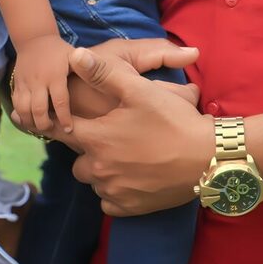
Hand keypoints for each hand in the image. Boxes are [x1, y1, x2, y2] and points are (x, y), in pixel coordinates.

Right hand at [8, 34, 76, 133]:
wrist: (34, 40)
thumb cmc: (60, 51)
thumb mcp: (73, 56)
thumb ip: (85, 69)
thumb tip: (105, 79)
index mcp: (55, 75)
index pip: (60, 101)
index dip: (64, 118)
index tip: (69, 129)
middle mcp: (39, 80)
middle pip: (38, 109)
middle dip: (45, 124)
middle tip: (53, 131)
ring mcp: (25, 82)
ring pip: (23, 109)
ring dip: (30, 122)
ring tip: (41, 128)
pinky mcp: (16, 84)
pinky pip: (15, 104)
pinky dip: (21, 115)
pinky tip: (29, 122)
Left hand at [59, 47, 214, 217]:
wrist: (208, 158)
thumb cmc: (173, 120)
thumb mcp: (139, 90)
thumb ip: (104, 74)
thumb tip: (76, 55)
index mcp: (97, 139)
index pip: (61, 130)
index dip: (57, 124)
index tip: (55, 123)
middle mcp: (99, 168)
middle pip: (77, 160)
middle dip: (87, 150)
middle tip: (108, 139)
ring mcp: (114, 191)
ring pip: (94, 181)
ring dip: (102, 171)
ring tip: (123, 157)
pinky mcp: (130, 207)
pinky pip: (108, 202)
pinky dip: (115, 192)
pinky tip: (130, 178)